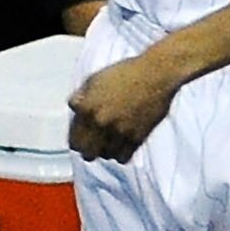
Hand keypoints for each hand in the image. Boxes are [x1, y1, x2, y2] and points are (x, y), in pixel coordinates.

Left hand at [69, 45, 185, 162]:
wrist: (155, 74)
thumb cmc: (125, 72)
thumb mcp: (95, 79)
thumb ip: (81, 96)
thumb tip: (74, 108)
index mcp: (87, 108)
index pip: (74, 140)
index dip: (77, 139)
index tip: (82, 137)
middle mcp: (100, 123)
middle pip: (87, 153)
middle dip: (88, 149)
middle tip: (94, 142)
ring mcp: (119, 132)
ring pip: (105, 156)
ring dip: (106, 150)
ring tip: (110, 140)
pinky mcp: (137, 138)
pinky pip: (123, 158)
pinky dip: (121, 153)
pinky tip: (122, 143)